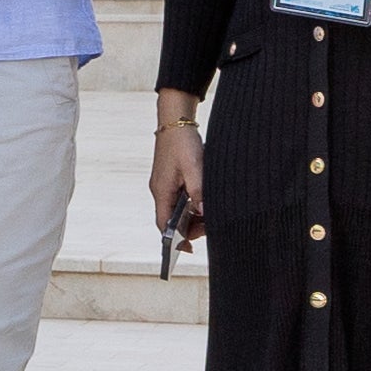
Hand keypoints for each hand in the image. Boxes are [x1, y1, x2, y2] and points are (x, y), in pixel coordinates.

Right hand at [149, 106, 207, 244]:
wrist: (175, 121)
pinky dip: (191, 205)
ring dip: (191, 216)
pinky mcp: (170, 179)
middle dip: (188, 228)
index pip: (164, 224)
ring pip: (176, 210)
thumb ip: (199, 191)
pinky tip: (203, 203)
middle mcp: (160, 190)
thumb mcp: (194, 168)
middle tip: (210, 228)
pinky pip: (179, 199)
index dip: (174, 239)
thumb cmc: (182, 143)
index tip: (187, 249)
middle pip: (170, 219)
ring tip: (210, 216)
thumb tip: (204, 212)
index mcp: (161, 190)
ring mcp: (164, 184)